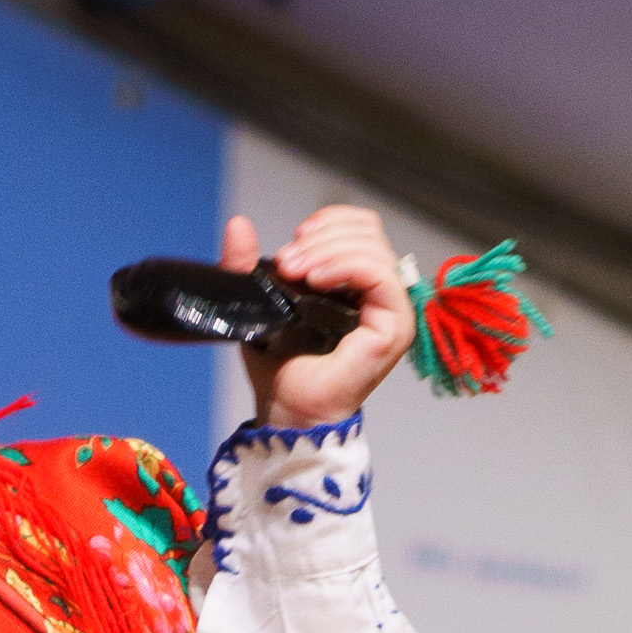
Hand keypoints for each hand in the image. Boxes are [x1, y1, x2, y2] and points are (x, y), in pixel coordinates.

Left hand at [227, 204, 412, 429]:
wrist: (288, 410)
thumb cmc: (281, 368)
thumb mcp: (260, 302)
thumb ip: (247, 264)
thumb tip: (237, 224)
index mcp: (358, 283)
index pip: (360, 227)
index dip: (329, 222)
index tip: (294, 241)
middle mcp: (381, 294)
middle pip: (367, 231)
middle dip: (322, 236)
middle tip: (288, 261)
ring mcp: (392, 310)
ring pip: (372, 247)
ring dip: (328, 249)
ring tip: (296, 270)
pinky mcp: (394, 325)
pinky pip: (378, 275)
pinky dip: (346, 266)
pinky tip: (316, 278)